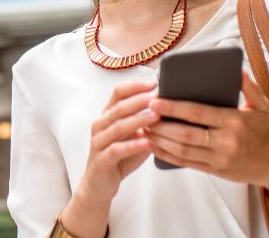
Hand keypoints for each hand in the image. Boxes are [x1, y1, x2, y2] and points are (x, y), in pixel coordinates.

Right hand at [80, 79, 159, 198]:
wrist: (99, 184)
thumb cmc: (120, 156)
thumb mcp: (133, 135)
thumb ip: (145, 123)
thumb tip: (170, 109)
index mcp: (107, 115)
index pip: (118, 93)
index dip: (135, 86)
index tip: (154, 84)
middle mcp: (100, 125)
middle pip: (118, 108)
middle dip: (139, 101)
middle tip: (157, 97)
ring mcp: (98, 142)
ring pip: (117, 127)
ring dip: (138, 120)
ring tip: (156, 117)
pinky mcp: (101, 160)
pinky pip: (116, 150)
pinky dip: (133, 145)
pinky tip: (147, 143)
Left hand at [145, 69, 268, 190]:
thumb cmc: (262, 130)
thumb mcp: (261, 105)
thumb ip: (248, 86)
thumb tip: (236, 69)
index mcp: (233, 121)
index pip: (198, 113)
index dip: (174, 108)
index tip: (155, 101)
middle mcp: (226, 141)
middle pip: (186, 134)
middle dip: (161, 125)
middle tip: (143, 115)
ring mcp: (219, 158)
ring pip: (183, 150)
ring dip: (160, 140)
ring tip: (144, 128)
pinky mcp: (215, 170)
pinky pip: (187, 163)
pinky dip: (167, 155)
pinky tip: (154, 146)